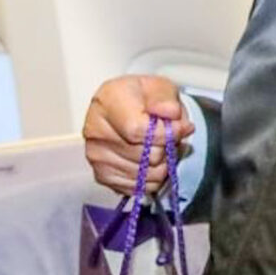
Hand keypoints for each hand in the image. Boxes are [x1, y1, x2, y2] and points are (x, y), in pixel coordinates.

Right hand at [82, 75, 191, 197]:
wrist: (127, 107)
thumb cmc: (143, 98)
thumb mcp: (159, 87)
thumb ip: (166, 98)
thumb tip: (169, 114)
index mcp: (106, 103)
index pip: (137, 130)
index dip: (166, 134)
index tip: (181, 127)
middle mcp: (95, 131)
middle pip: (145, 155)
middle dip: (166, 148)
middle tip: (166, 137)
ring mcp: (96, 156)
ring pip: (145, 175)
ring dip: (161, 165)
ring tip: (156, 147)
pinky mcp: (102, 175)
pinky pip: (138, 187)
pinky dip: (150, 178)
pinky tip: (147, 161)